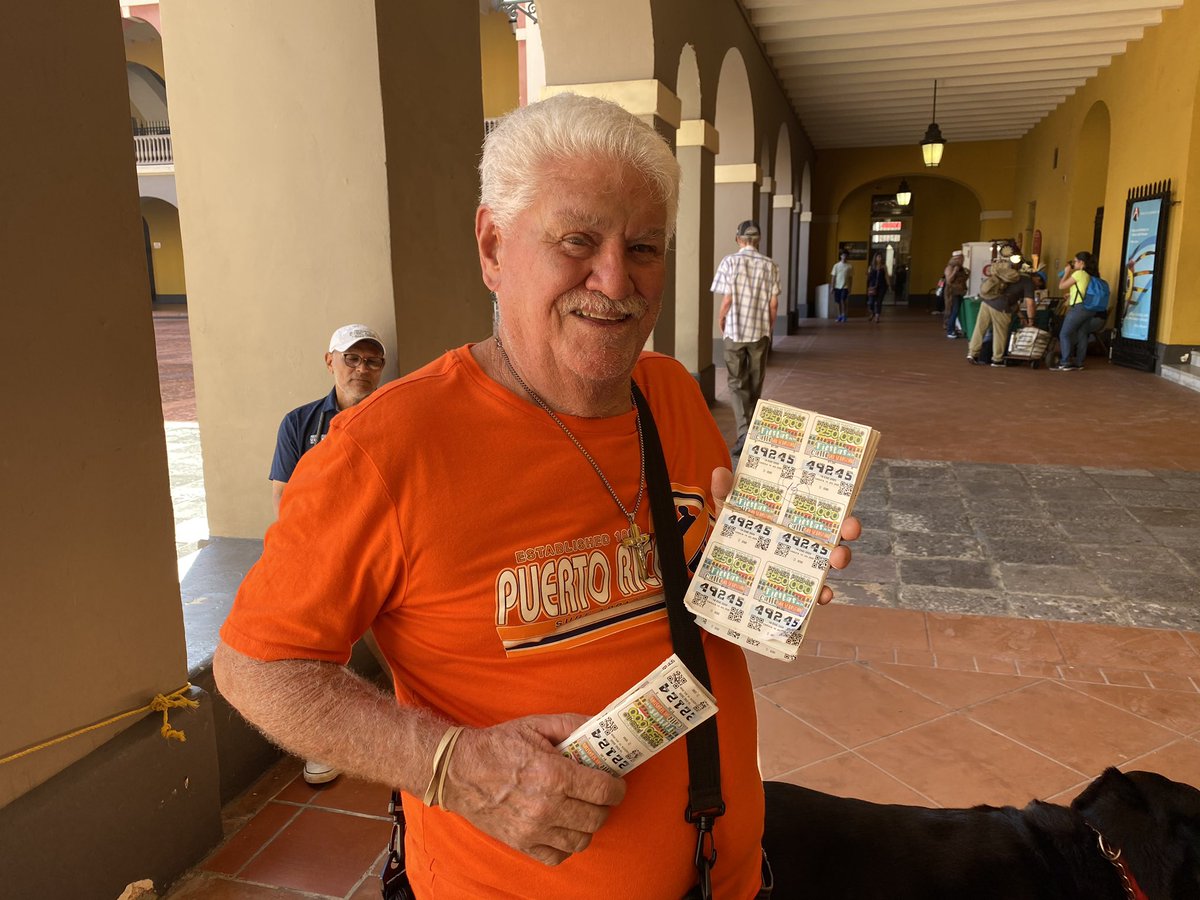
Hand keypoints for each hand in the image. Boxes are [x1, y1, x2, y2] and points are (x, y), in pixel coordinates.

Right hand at [442, 714, 625, 865]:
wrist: (456, 770)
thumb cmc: (498, 745)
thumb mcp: (536, 725)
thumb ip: (572, 725)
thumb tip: (601, 726)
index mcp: (554, 775)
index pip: (605, 790)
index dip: (617, 787)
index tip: (616, 782)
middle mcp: (547, 807)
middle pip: (598, 817)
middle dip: (605, 804)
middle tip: (599, 793)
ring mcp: (533, 830)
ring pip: (581, 840)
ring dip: (588, 825)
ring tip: (581, 809)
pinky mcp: (521, 843)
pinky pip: (558, 856)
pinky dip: (566, 845)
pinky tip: (562, 827)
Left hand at [711, 468, 861, 604]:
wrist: (718, 560)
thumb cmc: (734, 527)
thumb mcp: (730, 508)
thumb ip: (726, 491)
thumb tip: (719, 473)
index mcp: (797, 519)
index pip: (826, 514)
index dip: (844, 517)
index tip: (849, 518)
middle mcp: (806, 541)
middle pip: (836, 538)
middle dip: (847, 536)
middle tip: (847, 534)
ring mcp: (801, 565)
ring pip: (829, 565)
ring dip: (839, 562)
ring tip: (835, 560)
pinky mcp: (792, 587)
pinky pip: (812, 594)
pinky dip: (821, 595)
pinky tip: (822, 595)